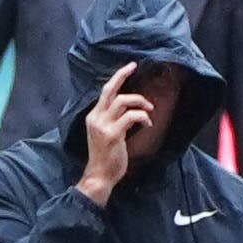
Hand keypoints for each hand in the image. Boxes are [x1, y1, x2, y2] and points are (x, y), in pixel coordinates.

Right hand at [76, 62, 153, 206]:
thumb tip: (128, 110)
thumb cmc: (105, 158)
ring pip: (122, 101)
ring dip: (139, 102)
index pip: (105, 92)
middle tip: (134, 67)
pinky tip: (147, 124)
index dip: (117, 78)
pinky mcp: (112, 134)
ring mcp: (103, 126)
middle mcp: (96, 118)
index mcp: (93, 116)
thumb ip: (112, 121)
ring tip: (149, 109)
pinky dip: (142, 117)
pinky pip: (131, 117)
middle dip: (122, 75)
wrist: (99, 176)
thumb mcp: (105, 135)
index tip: (130, 68)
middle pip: (109, 90)